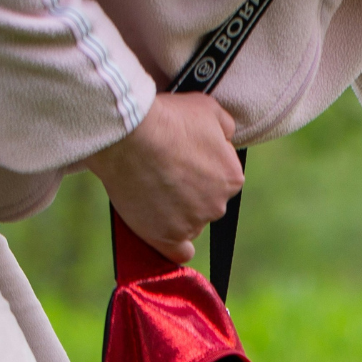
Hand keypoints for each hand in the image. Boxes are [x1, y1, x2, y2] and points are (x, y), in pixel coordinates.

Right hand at [81, 92, 245, 262]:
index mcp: (232, 179)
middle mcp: (217, 206)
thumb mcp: (209, 109)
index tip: (181, 157)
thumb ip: (226, 127)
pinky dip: (174, 247)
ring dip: (174, 210)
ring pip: (188, 222)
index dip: (201, 166)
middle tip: (162, 170)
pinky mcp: (165, 237)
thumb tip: (226, 138)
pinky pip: (177, 253)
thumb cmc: (167, 118)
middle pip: (205, 202)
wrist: (129, 134)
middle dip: (188, 189)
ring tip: (149, 187)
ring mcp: (191, 224)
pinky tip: (167, 237)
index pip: (221, 178)